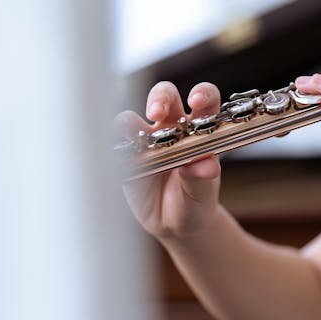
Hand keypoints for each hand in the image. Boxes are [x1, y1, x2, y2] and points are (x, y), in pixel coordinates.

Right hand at [115, 81, 222, 240]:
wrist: (174, 225)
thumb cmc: (194, 202)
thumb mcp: (202, 194)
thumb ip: (202, 177)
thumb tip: (206, 165)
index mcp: (199, 130)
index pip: (205, 100)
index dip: (201, 94)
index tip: (196, 101)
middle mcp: (172, 128)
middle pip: (165, 96)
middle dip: (159, 98)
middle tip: (156, 112)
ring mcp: (146, 140)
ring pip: (132, 118)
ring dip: (128, 122)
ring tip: (128, 132)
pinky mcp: (126, 158)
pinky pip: (115, 146)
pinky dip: (113, 147)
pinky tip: (116, 156)